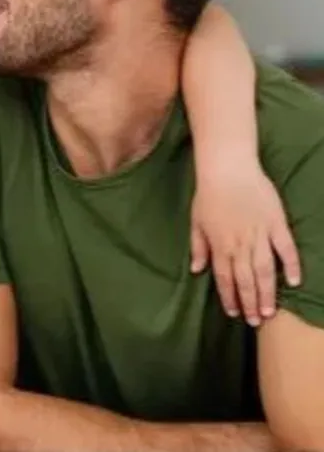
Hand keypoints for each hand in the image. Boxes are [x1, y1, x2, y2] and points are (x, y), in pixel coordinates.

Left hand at [190, 164, 300, 324]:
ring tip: (270, 311)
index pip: (225, 278)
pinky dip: (292, 265)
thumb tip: (196, 270)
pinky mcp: (277, 223)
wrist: (228, 169)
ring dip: (268, 292)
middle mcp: (240, 244)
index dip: (230, 297)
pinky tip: (295, 281)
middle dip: (250, 302)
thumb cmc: (208, 195)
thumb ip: (198, 247)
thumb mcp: (196, 222)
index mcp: (220, 245)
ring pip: (266, 270)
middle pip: (246, 279)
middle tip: (255, 321)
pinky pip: (286, 248)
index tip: (234, 313)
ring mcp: (260, 235)